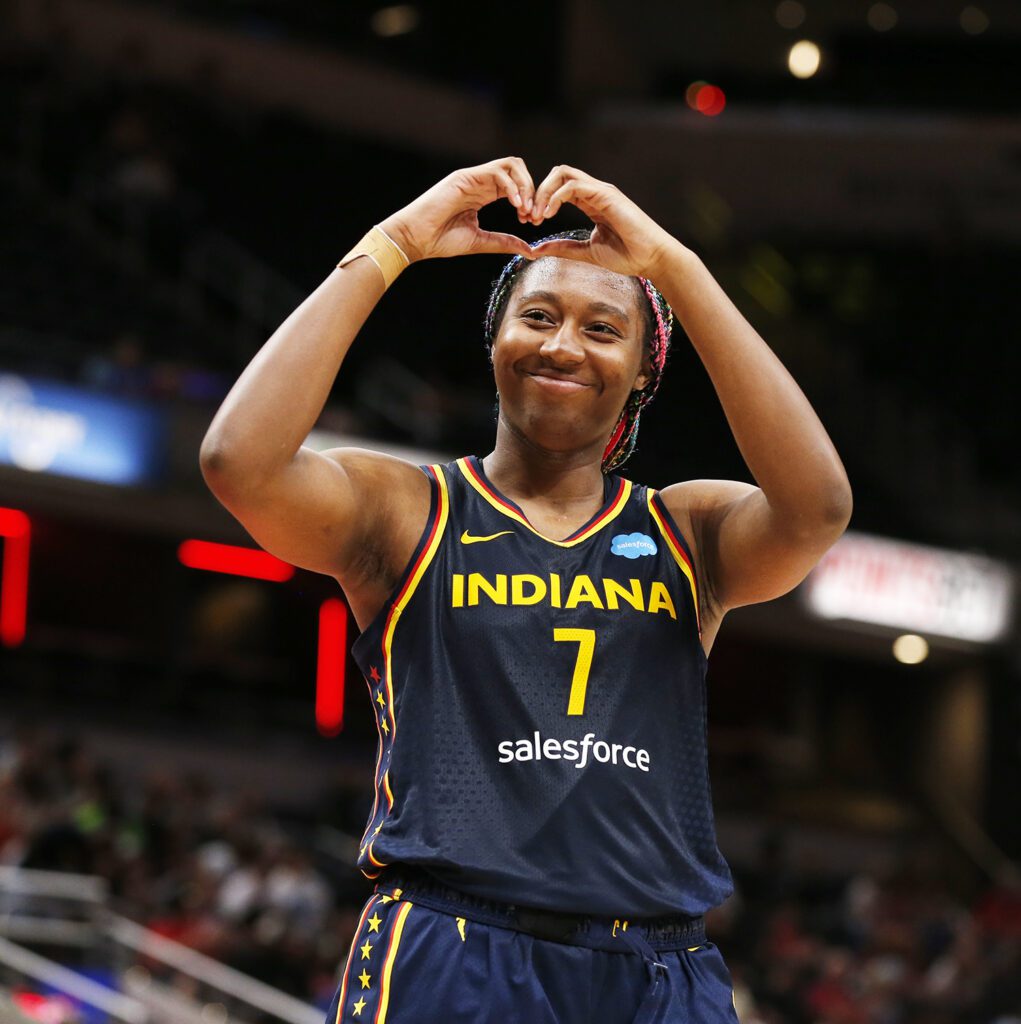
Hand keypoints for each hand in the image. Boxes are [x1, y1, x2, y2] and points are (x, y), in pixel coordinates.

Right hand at [378, 157, 535, 262]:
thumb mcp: (481, 242)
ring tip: (524, 210)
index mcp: (483, 195)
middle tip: (532, 215)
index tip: (531, 223)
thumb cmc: (440, 240)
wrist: (416, 239)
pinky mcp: (465, 177)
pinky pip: (497, 171)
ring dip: (524, 186)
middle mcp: (480, 182)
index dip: (529, 201)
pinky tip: (515, 205)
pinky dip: (512, 187)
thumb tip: (530, 250)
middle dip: (531, 190)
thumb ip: (505, 242)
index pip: (516, 186)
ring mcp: (472, 177)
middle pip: (517, 170)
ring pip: (511, 165)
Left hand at [526, 165, 679, 278]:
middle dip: (538, 192)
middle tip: (529, 216)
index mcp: (590, 202)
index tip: (530, 222)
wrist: (651, 259)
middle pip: (558, 174)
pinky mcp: (606, 195)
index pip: (559, 188)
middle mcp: (595, 192)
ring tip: (536, 216)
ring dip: (543, 193)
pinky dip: (556, 197)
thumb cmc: (627, 255)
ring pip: (563, 174)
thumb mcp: (586, 251)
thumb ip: (563, 248)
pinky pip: (574, 185)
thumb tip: (536, 250)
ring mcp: (601, 191)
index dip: (540, 201)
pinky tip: (548, 214)